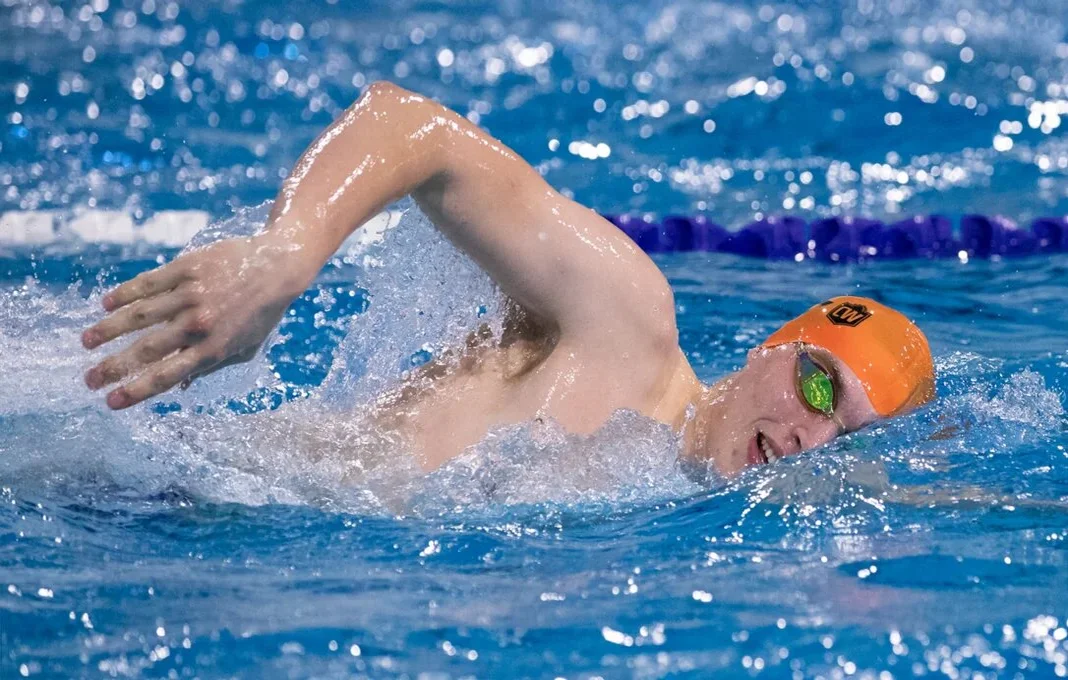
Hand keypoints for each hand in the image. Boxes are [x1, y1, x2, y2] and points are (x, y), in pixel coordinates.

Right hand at [82, 233, 305, 408]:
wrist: (279, 266)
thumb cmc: (263, 313)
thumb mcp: (245, 348)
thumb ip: (211, 366)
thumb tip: (178, 387)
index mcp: (214, 349)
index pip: (166, 376)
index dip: (136, 391)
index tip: (110, 402)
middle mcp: (199, 324)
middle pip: (146, 350)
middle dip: (113, 367)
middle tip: (89, 379)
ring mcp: (191, 295)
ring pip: (140, 315)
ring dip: (109, 330)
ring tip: (87, 342)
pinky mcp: (187, 268)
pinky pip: (149, 283)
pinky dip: (125, 294)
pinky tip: (106, 304)